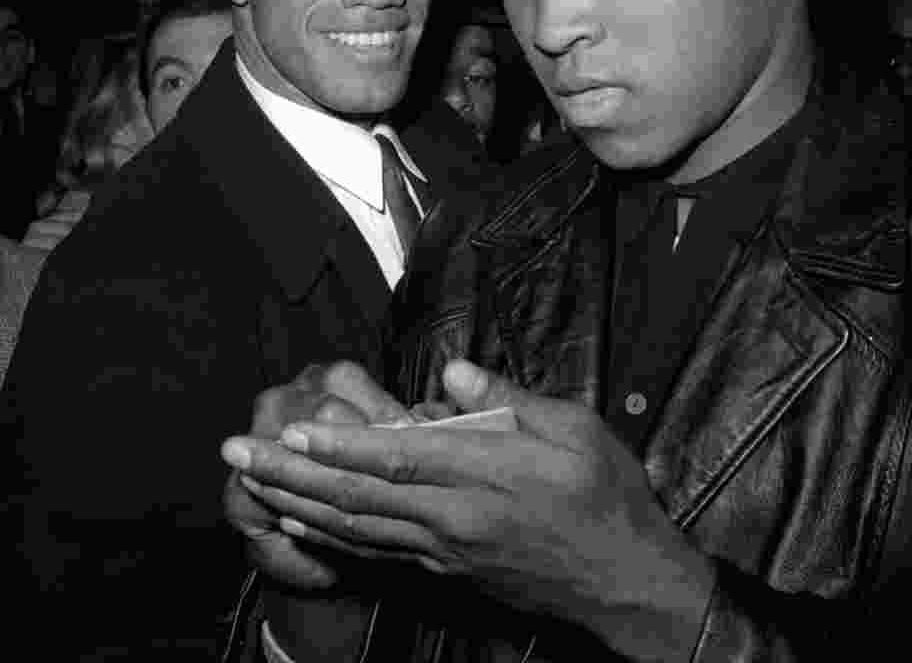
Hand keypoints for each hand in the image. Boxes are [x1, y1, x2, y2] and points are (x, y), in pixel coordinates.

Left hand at [225, 361, 713, 654]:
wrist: (627, 583)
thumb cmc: (607, 496)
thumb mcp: (575, 429)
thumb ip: (508, 399)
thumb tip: (451, 374)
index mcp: (485, 477)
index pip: (395, 458)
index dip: (336, 446)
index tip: (288, 430)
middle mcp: (452, 519)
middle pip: (356, 497)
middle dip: (290, 474)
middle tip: (237, 452)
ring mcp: (444, 552)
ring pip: (355, 529)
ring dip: (295, 505)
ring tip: (250, 484)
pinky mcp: (446, 571)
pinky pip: (375, 555)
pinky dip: (329, 541)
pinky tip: (298, 530)